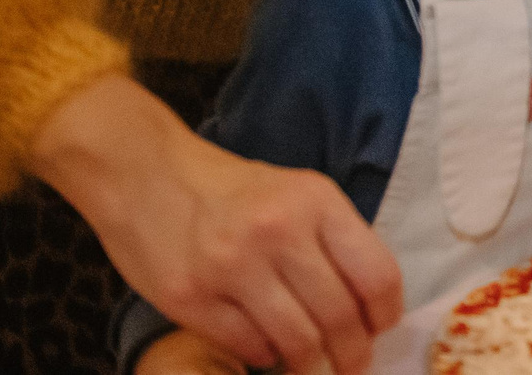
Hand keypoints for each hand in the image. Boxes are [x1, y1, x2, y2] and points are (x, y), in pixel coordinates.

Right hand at [34, 76, 401, 374]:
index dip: (385, 313)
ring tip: (312, 365)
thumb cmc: (230, 189)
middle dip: (352, 352)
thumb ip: (332, 237)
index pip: (375, 272)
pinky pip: (247, 345)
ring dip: (310, 363)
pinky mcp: (189, 298)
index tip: (381, 329)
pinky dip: (265, 355)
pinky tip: (268, 349)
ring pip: (296, 339)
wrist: (146, 174)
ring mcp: (230, 267)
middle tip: (352, 364)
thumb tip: (368, 302)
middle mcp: (277, 231)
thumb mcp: (296, 192)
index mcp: (315, 201)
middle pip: (338, 315)